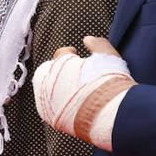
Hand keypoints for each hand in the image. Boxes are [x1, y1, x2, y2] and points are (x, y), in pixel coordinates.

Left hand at [32, 36, 133, 150]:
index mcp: (60, 63)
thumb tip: (88, 39)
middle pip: (49, 71)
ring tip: (74, 92)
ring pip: (46, 90)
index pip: (61, 54)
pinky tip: (72, 106)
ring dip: (56, 88)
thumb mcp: (108, 57)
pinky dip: (57, 105)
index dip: (70, 54)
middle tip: (74, 75)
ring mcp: (46, 99)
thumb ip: (98, 44)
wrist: (109, 115)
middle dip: (60, 71)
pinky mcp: (49, 116)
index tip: (77, 56)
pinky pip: (49, 108)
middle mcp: (48, 80)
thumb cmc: (109, 84)